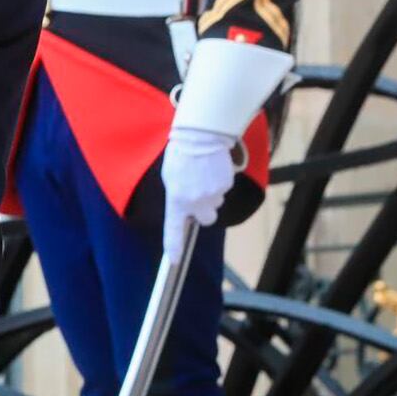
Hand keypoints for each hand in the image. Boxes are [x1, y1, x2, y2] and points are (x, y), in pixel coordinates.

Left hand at [161, 127, 237, 260]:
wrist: (200, 136)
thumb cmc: (180, 154)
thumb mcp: (170, 177)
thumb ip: (177, 196)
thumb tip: (187, 206)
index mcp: (177, 199)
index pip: (174, 228)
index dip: (174, 245)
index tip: (174, 259)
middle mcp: (196, 201)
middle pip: (207, 219)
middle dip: (205, 210)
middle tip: (198, 192)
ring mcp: (213, 194)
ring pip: (216, 202)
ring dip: (211, 193)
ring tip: (203, 173)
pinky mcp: (226, 185)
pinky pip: (224, 189)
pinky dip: (219, 182)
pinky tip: (212, 168)